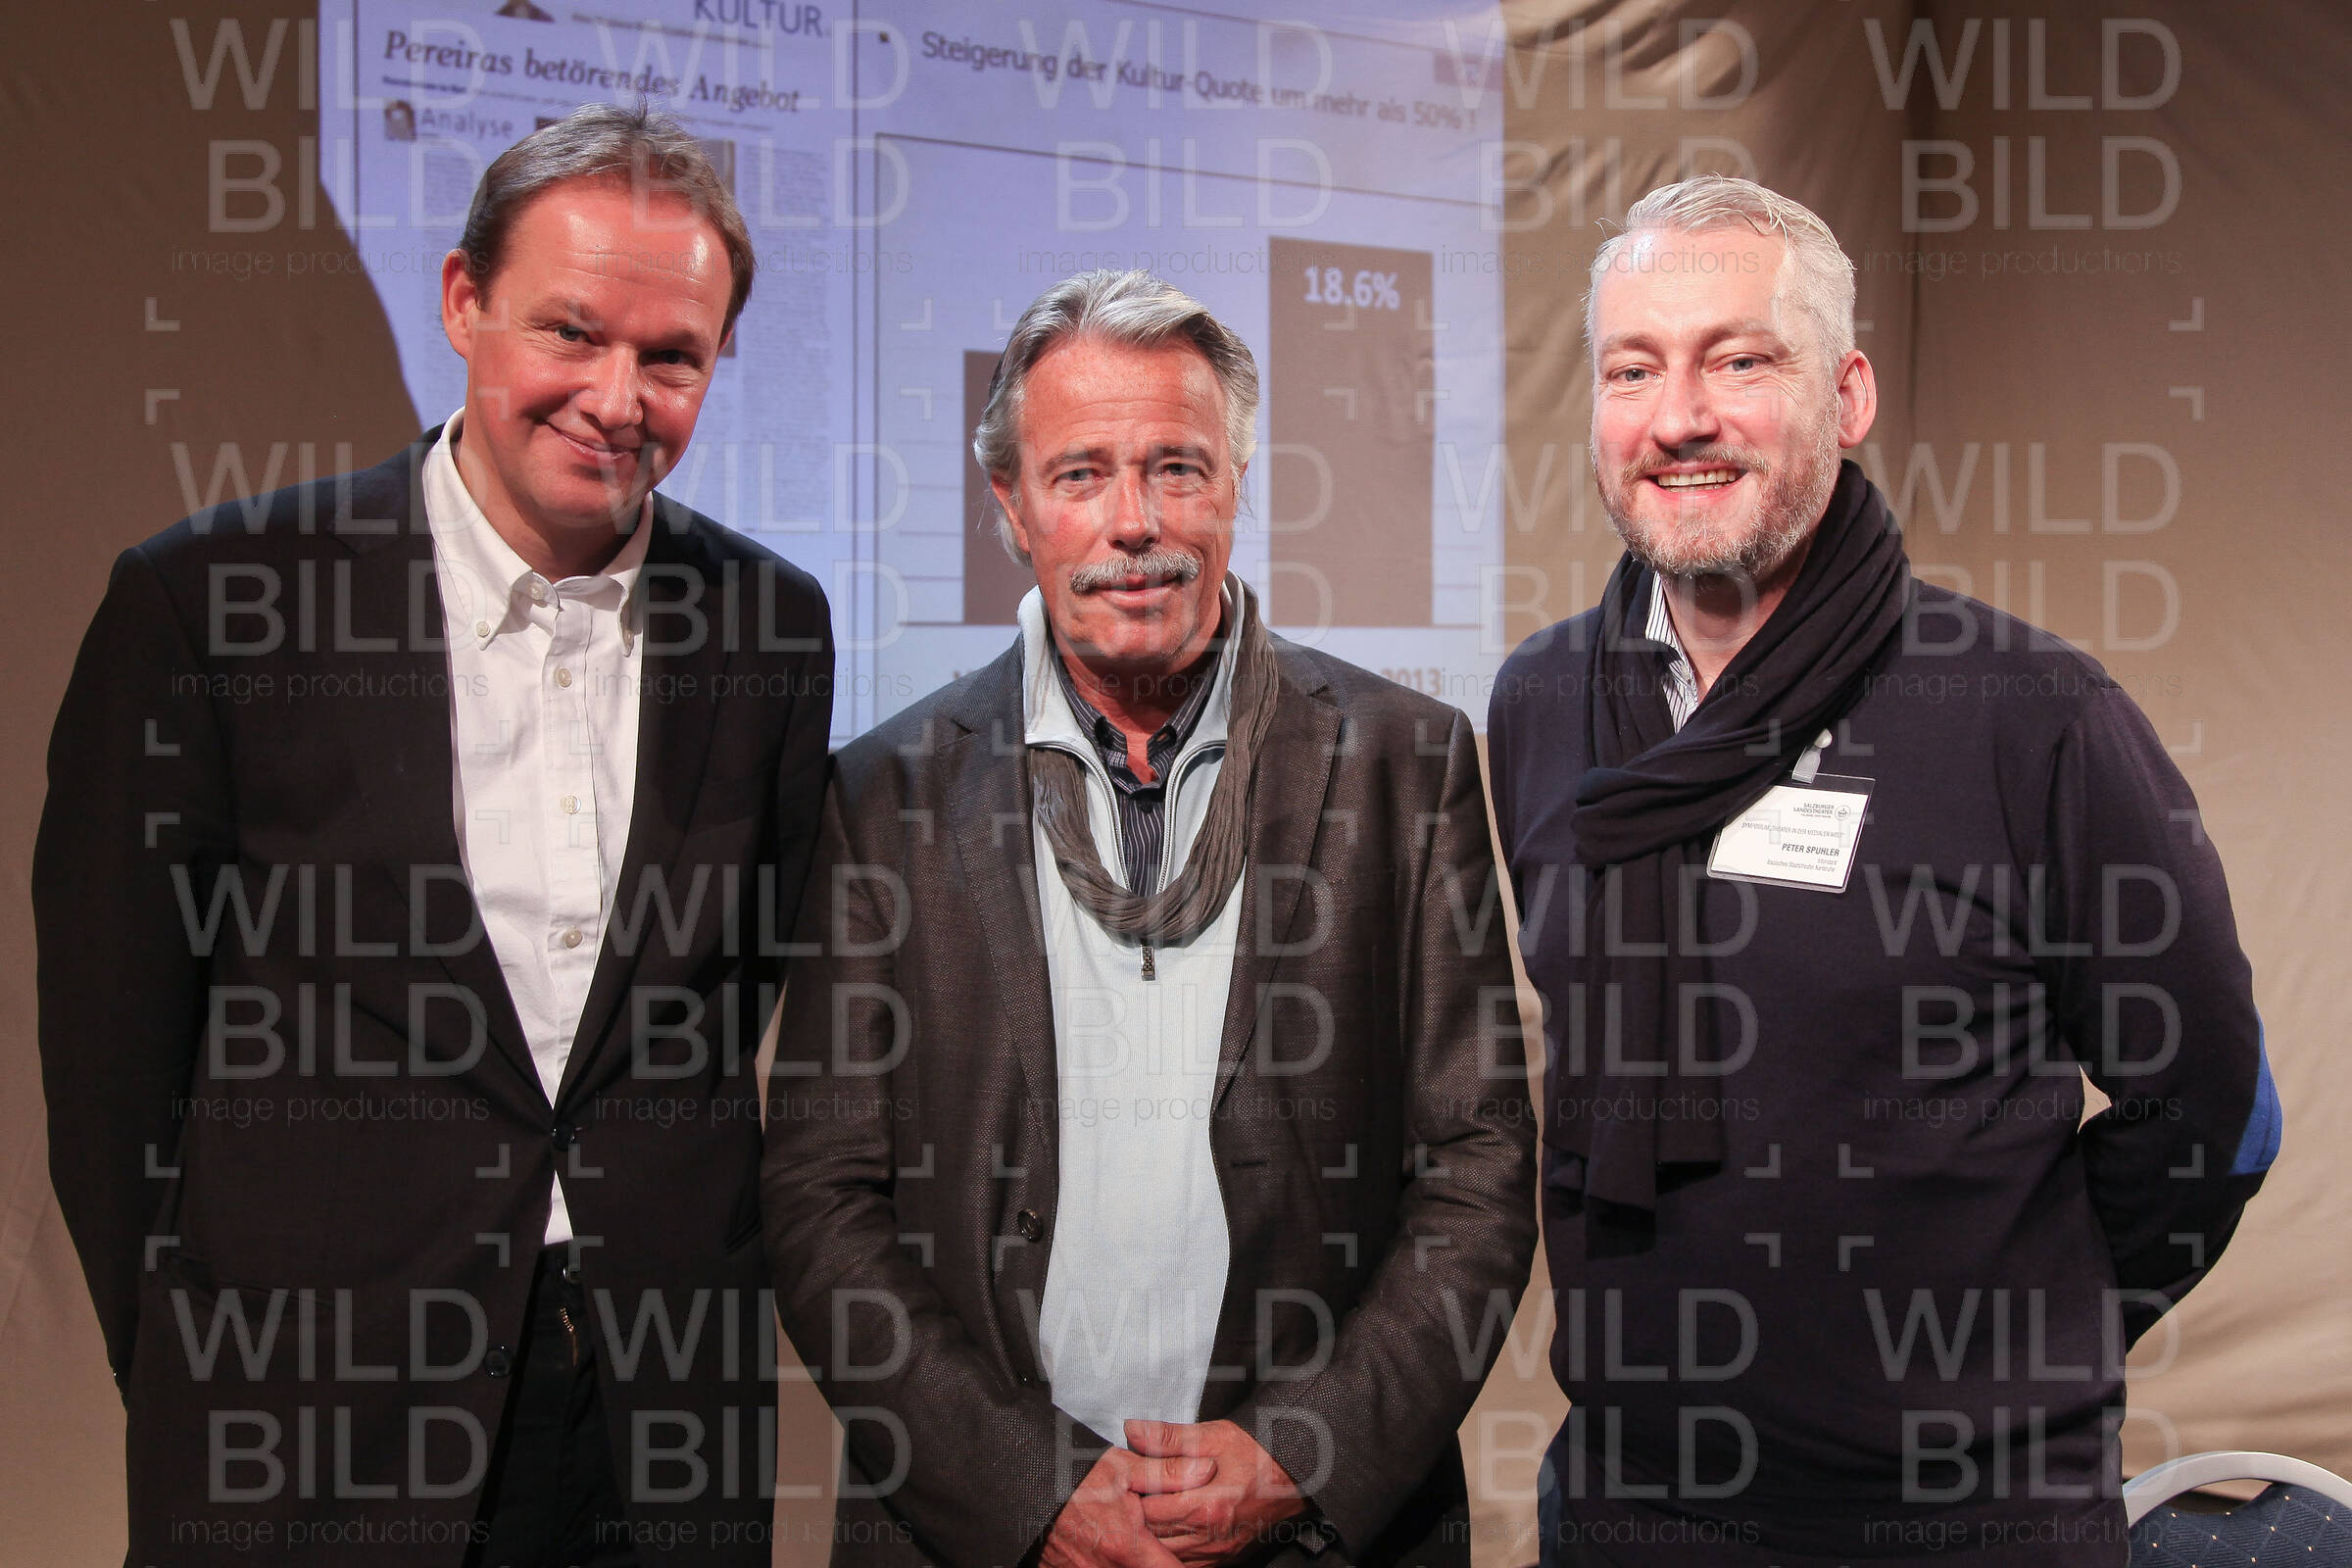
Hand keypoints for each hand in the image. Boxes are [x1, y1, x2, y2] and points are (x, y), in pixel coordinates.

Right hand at [1038, 1446, 1211, 1567]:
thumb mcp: (1122, 1467)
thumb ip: (1168, 1472)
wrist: (1028, 1488)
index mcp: (1127, 1548)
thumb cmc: (1073, 1479)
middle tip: (1162, 1545)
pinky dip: (1114, 1564)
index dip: (1183, 1566)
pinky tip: (1113, 1550)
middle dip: (1161, 1562)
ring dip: (1138, 1563)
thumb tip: (1207, 1470)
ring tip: (1139, 1545)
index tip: (1188, 1553)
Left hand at [1127, 1419, 1308, 1565]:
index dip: (1132, 1494)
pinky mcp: (1224, 1560)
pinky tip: (1167, 1532)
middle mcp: (1211, 1537)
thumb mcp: (1215, 1436)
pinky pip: (1185, 1565)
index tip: (1126, 1480)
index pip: (1148, 1509)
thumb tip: (1133, 1430)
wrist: (1297, 1478)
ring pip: (1165, 1555)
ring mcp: (1217, 1552)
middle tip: (1129, 1496)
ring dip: (1152, 1536)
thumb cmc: (1258, 1454)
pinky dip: (1171, 1552)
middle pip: (1153, 1536)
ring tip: (1147, 1511)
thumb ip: (1170, 1437)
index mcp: (1207, 1506)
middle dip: (1137, 1517)